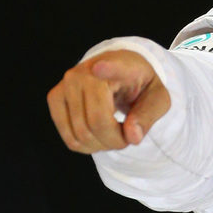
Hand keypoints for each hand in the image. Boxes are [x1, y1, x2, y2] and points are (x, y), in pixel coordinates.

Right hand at [47, 49, 170, 152]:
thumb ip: (148, 116)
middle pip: (97, 123)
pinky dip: (85, 146)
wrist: (118, 69)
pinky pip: (68, 137)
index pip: (110, 67)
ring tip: (114, 134)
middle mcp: (85, 72)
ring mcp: (65, 84)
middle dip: (116, 141)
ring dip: (101, 146)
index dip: (106, 69)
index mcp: (118, 66)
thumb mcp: (157, 98)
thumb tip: (132, 137)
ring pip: (80, 134)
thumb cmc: (140, 84)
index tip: (99, 69)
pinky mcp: (54, 97)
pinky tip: (98, 137)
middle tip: (128, 135)